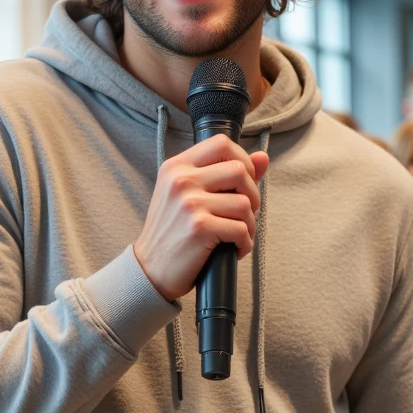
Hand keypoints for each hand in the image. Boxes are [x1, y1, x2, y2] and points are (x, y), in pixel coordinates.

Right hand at [133, 135, 268, 302]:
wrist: (150, 269)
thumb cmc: (172, 232)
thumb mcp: (188, 195)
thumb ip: (223, 174)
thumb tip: (263, 157)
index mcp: (176, 167)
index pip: (221, 144)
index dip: (243, 160)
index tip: (243, 182)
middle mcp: (181, 180)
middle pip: (239, 170)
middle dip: (253, 194)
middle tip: (244, 213)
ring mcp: (190, 203)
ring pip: (244, 203)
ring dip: (249, 224)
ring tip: (237, 235)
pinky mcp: (200, 227)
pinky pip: (241, 229)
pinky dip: (245, 243)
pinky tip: (234, 249)